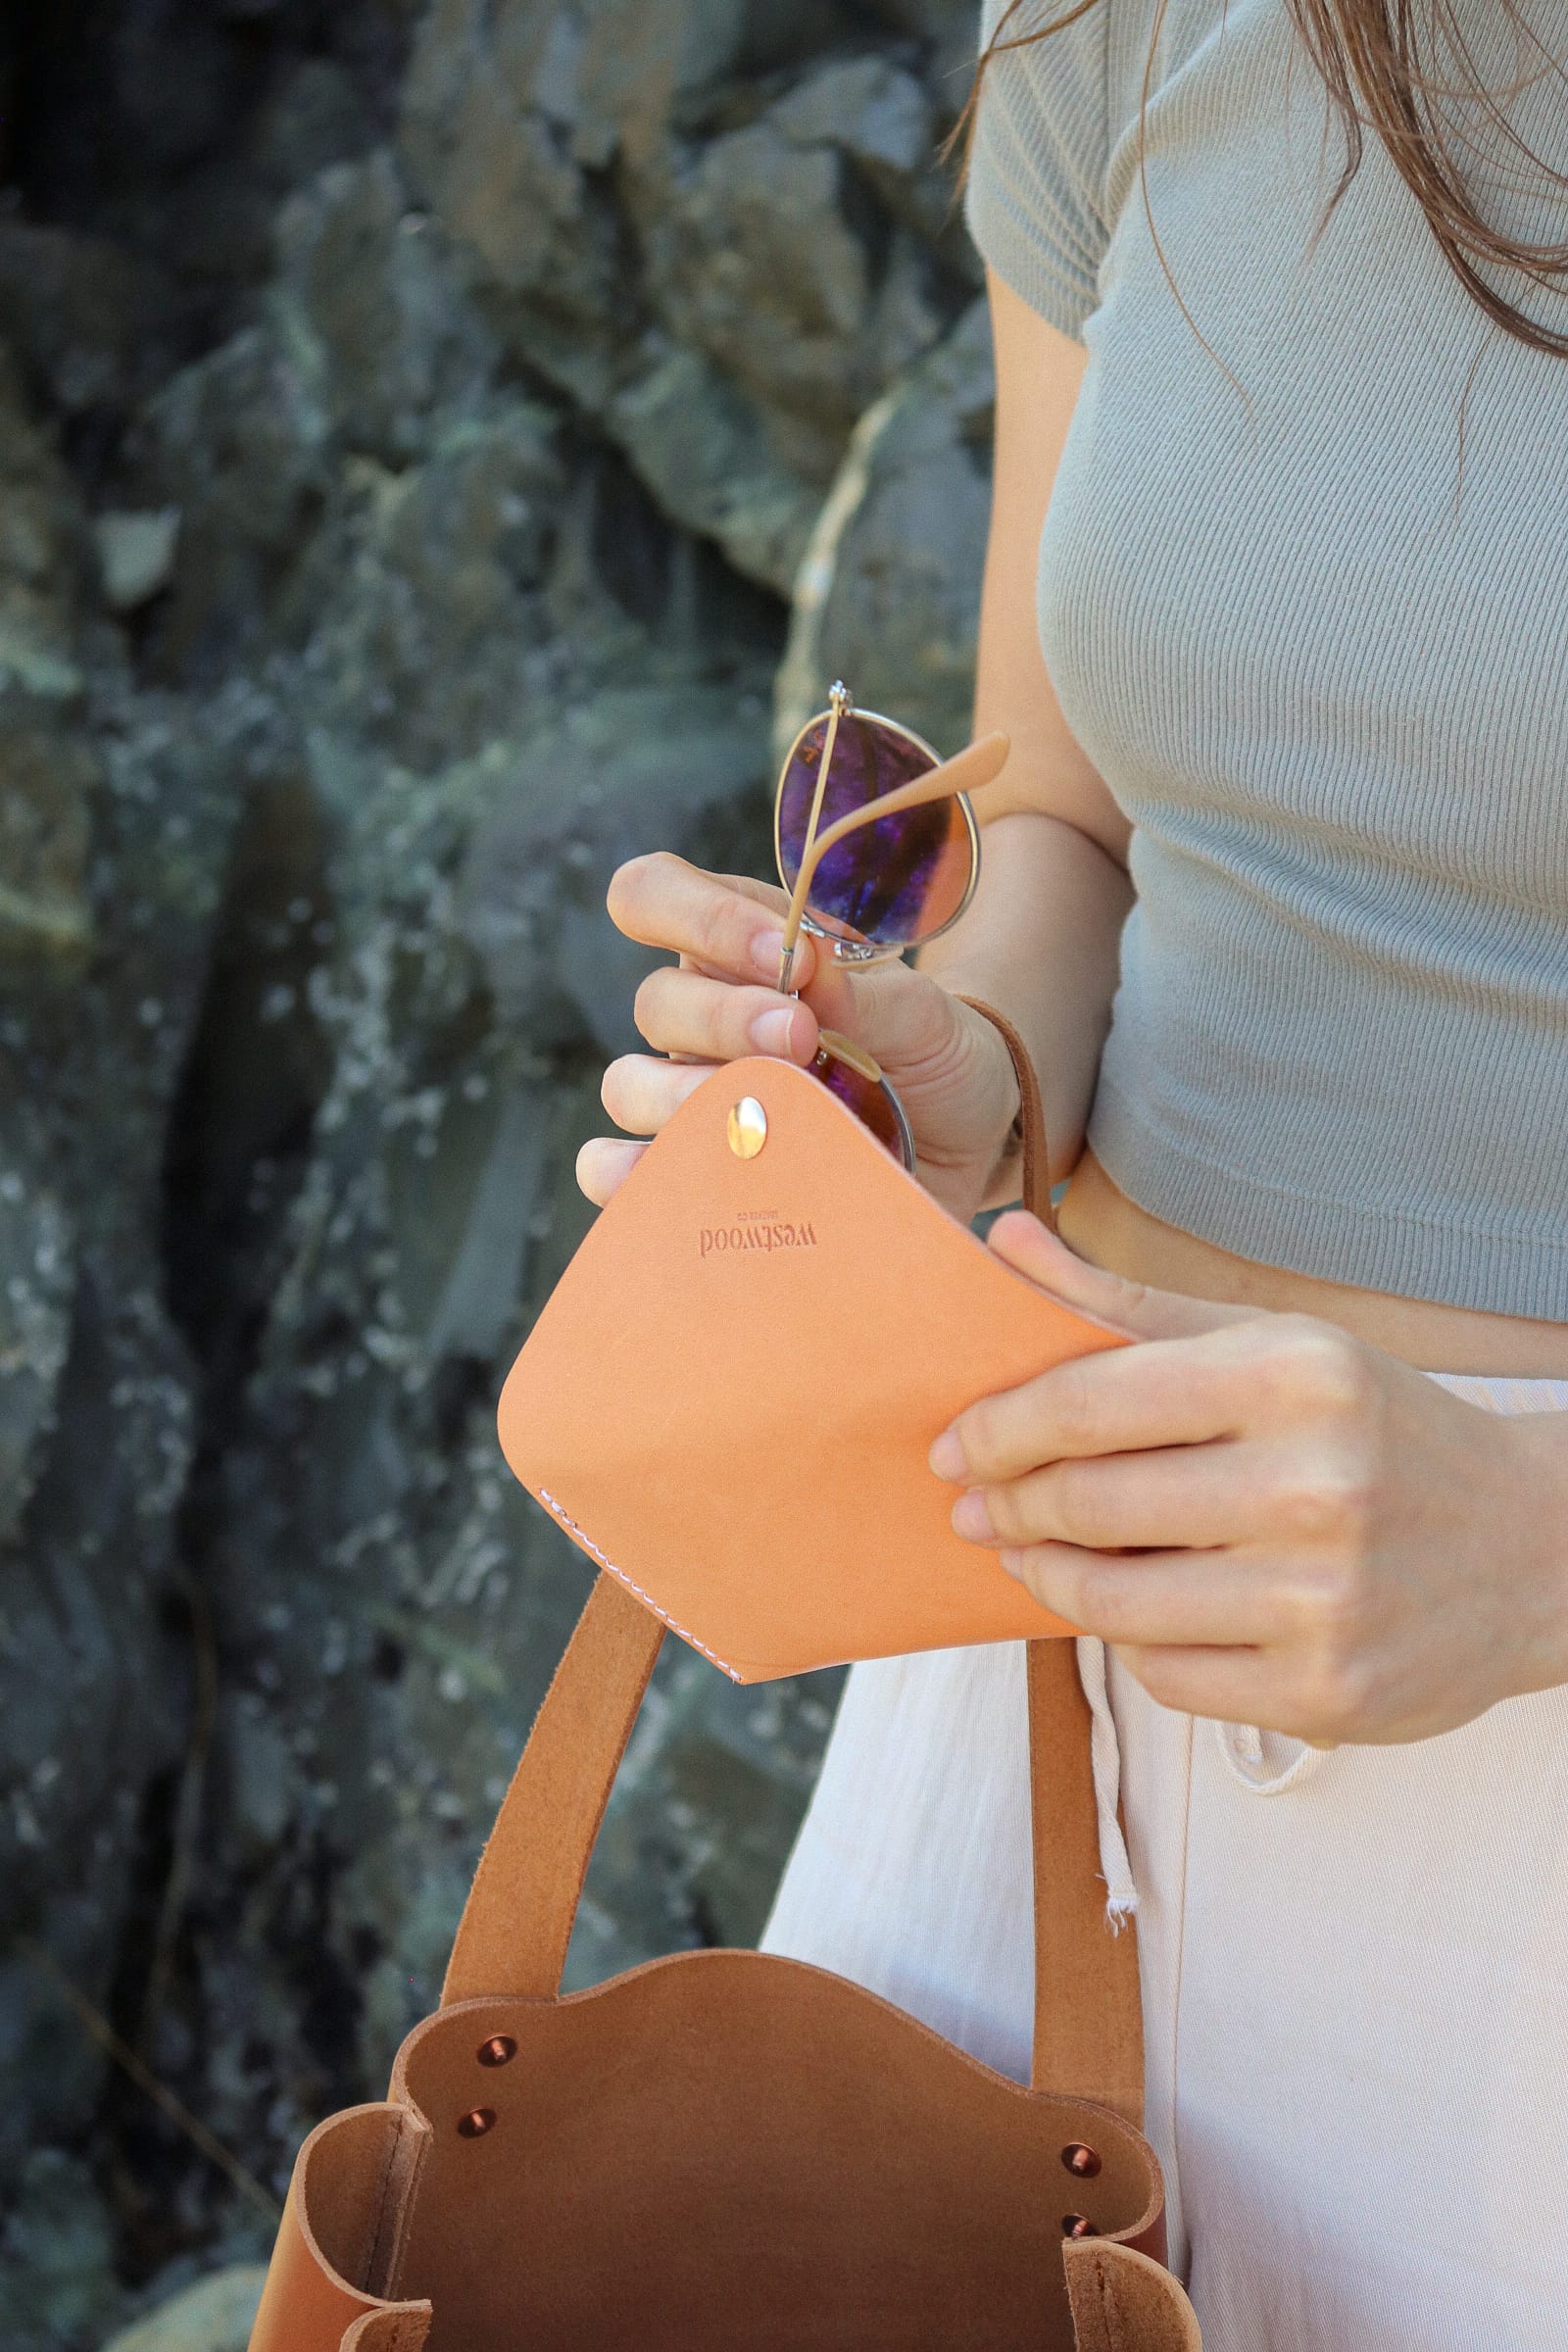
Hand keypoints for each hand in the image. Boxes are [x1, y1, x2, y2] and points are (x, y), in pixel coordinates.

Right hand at [576, 852, 1021, 1221]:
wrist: (966, 1143)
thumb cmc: (933, 1055)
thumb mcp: (923, 1014)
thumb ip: (867, 993)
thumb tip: (806, 969)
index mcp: (737, 948)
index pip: (655, 895)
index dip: (700, 917)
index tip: (789, 957)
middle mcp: (700, 1018)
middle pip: (656, 1001)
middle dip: (725, 1017)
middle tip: (802, 1037)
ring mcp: (689, 1098)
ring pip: (628, 1085)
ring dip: (685, 1097)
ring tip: (759, 1117)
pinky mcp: (694, 1175)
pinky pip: (615, 1171)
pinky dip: (633, 1176)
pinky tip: (687, 1181)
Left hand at [928, 1211, 1567, 1743]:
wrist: (1533, 1548)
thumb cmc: (1376, 1430)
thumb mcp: (1271, 1342)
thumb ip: (1127, 1303)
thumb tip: (1003, 1242)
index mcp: (1295, 1375)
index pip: (1089, 1403)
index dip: (997, 1429)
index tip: (956, 1445)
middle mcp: (1315, 1484)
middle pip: (1087, 1504)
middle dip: (1011, 1507)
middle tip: (979, 1509)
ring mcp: (1323, 1599)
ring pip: (1112, 1603)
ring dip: (1050, 1580)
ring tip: (1033, 1558)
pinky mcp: (1326, 1692)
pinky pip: (1165, 1675)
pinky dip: (1130, 1644)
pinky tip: (1134, 1611)